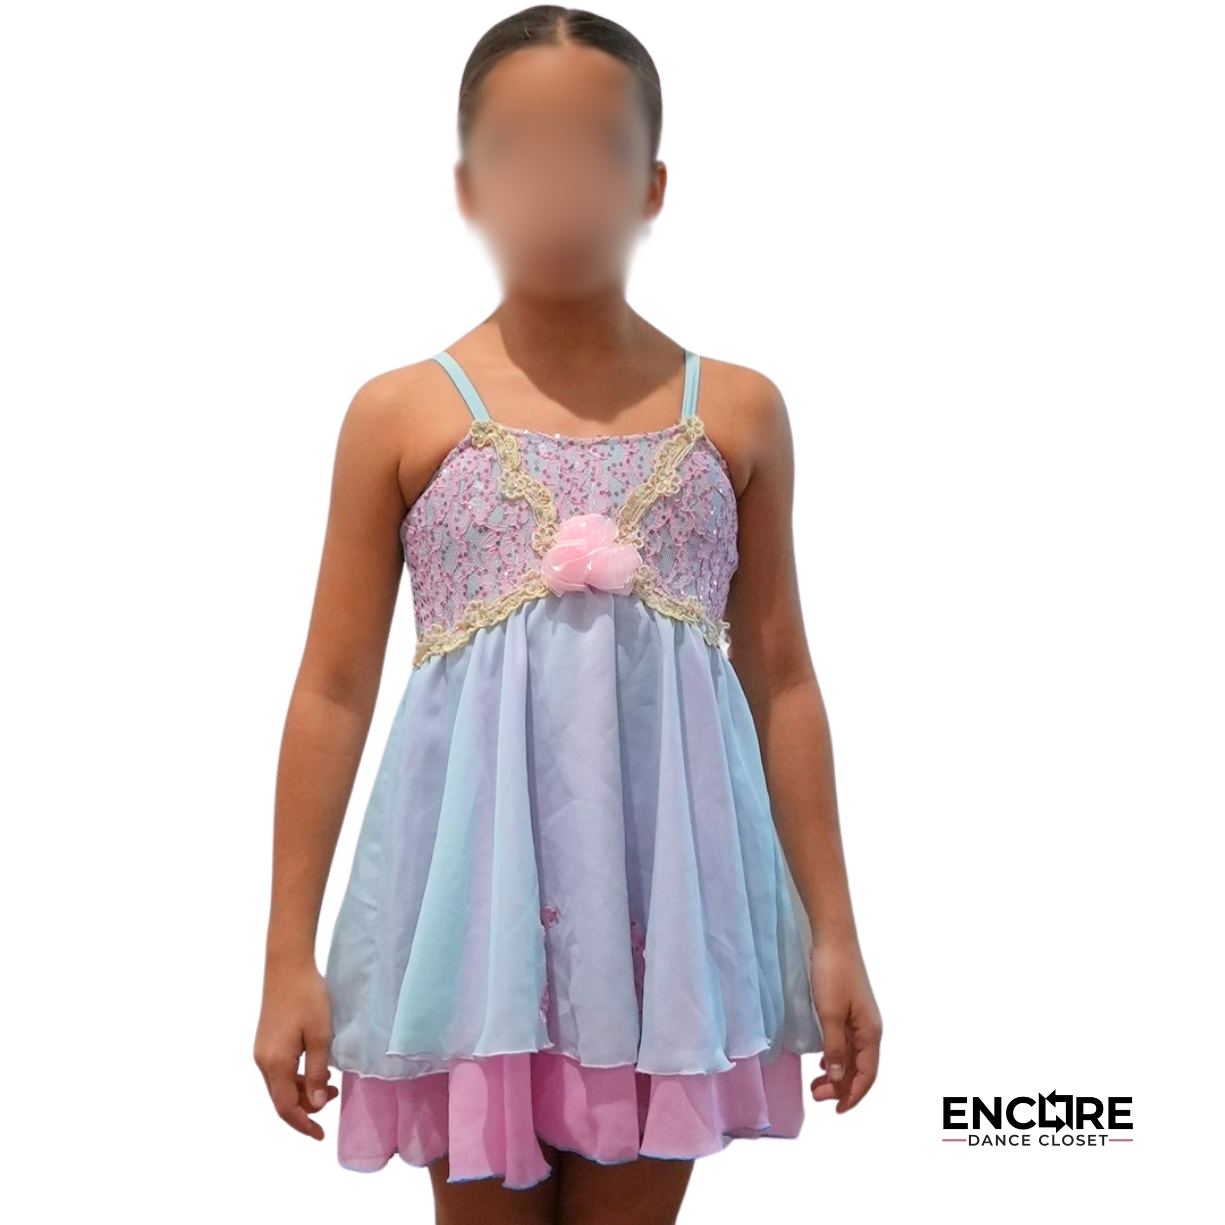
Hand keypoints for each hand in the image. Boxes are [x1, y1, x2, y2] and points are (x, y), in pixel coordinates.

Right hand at [253, 956, 338, 1140]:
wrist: (287, 966)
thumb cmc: (307, 997)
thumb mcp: (320, 1036)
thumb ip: (317, 1072)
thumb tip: (316, 1103)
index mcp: (275, 1064)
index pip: (285, 1107)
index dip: (303, 1124)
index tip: (320, 1135)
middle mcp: (262, 1061)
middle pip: (281, 1099)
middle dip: (305, 1108)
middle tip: (334, 1097)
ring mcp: (261, 1051)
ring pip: (280, 1085)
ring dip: (302, 1091)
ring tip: (330, 1083)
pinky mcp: (265, 1041)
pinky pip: (279, 1071)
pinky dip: (296, 1077)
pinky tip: (315, 1068)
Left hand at [808, 937, 881, 1112]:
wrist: (833, 938)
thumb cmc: (832, 973)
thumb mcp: (830, 1014)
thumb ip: (835, 1047)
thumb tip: (838, 1079)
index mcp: (870, 1032)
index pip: (867, 1074)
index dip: (853, 1095)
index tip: (836, 1111)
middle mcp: (870, 1028)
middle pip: (861, 1068)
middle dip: (842, 1087)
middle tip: (816, 1095)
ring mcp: (861, 1018)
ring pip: (854, 1056)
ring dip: (838, 1073)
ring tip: (816, 1083)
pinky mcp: (850, 1008)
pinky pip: (847, 1042)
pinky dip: (837, 1056)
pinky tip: (823, 1059)